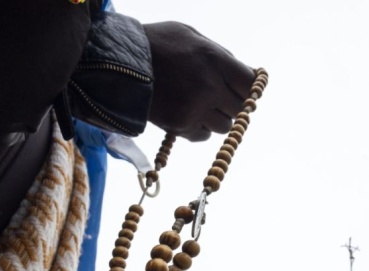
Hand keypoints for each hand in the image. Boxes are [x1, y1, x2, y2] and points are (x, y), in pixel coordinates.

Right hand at [143, 22, 255, 140]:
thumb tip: (248, 76)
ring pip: (224, 126)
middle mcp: (209, 87)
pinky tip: (186, 112)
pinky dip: (199, 128)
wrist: (117, 63)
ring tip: (199, 103)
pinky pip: (204, 135)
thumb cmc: (158, 44)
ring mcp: (195, 109)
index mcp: (215, 60)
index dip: (250, 89)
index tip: (244, 89)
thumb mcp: (192, 37)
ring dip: (217, 117)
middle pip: (240, 109)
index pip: (251, 85)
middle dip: (232, 104)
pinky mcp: (181, 126)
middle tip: (219, 96)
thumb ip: (222, 57)